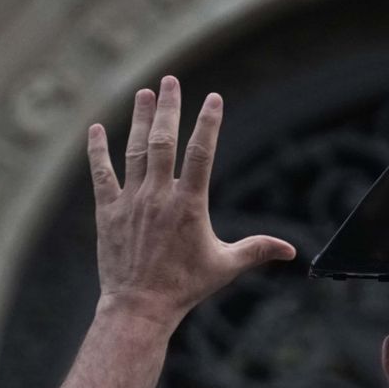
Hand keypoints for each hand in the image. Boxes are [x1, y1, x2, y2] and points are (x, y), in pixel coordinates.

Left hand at [87, 76, 294, 326]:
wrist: (139, 306)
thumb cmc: (185, 286)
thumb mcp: (225, 267)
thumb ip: (257, 250)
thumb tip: (292, 250)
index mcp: (189, 204)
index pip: (201, 153)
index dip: (208, 123)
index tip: (213, 98)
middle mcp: (159, 196)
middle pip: (164, 141)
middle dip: (168, 108)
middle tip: (170, 81)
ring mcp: (131, 201)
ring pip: (134, 150)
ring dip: (139, 119)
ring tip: (144, 93)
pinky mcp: (108, 211)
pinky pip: (102, 174)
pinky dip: (98, 150)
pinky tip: (96, 129)